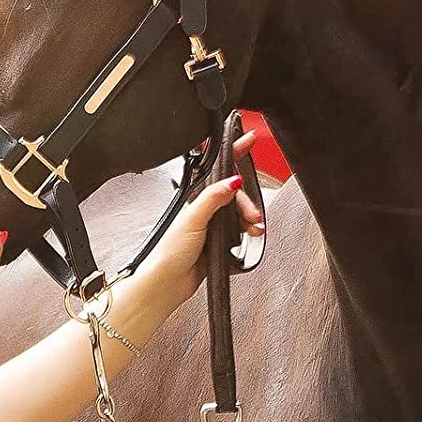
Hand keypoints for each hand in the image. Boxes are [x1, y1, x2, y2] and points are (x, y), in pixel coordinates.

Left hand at [132, 130, 265, 313]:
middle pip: (235, 196)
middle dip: (248, 203)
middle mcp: (204, 210)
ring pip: (239, 214)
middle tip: (253, 216)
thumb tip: (232, 180)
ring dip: (249, 220)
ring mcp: (211, 226)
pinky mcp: (217, 244)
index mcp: (196, 199)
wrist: (167, 282)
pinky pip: (238, 233)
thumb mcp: (193, 218)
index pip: (219, 171)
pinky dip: (247, 234)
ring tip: (253, 230)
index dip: (234, 153)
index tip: (249, 139)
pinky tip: (249, 237)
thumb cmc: (170, 251)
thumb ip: (213, 198)